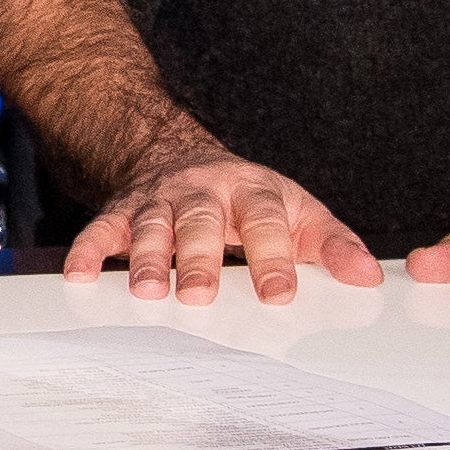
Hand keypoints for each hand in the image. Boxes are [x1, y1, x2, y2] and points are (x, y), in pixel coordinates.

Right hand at [63, 140, 379, 304]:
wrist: (180, 155)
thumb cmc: (247, 197)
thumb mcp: (297, 212)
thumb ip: (332, 245)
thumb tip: (368, 277)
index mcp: (252, 190)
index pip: (264, 221)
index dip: (272, 257)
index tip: (279, 294)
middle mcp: (203, 191)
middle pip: (201, 222)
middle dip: (199, 259)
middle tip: (200, 295)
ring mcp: (160, 199)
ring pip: (152, 225)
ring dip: (148, 258)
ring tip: (150, 292)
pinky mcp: (123, 210)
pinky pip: (101, 228)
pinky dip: (88, 251)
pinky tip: (81, 276)